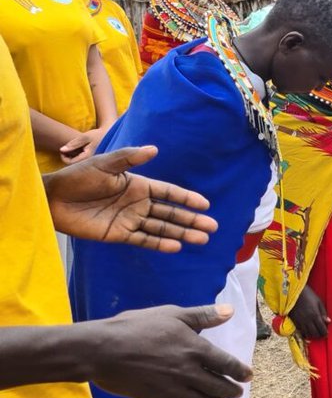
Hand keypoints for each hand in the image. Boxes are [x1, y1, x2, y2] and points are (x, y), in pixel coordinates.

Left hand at [44, 146, 217, 252]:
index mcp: (138, 185)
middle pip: (171, 213)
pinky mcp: (119, 235)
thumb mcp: (104, 164)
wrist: (53, 199)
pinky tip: (176, 246)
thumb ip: (129, 159)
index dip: (187, 198)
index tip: (205, 204)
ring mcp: (130, 220)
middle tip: (212, 227)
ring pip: (162, 228)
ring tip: (201, 239)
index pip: (169, 193)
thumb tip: (154, 150)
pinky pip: (144, 240)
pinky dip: (160, 244)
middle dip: (191, 220)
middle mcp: (138, 204)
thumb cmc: (77, 178)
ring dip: (182, 234)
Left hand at [60, 128, 106, 163]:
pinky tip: (79, 151)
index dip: (63, 157)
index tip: (62, 150)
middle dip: (68, 158)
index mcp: (88, 157)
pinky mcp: (93, 162)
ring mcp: (93, 163)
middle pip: (74, 166)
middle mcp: (91, 163)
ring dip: (72, 158)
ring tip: (73, 149)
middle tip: (66, 150)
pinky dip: (77, 158)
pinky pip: (82, 163)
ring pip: (78, 165)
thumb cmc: (97, 135)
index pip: (71, 163)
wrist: (109, 136)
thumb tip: (61, 150)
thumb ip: (73, 144)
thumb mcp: (85, 137)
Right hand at [88, 304, 252, 397]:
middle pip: (218, 387)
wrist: (102, 351)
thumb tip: (230, 311)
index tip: (248, 377)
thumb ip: (203, 315)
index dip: (240, 372)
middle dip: (231, 390)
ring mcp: (171, 388)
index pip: (227, 365)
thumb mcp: (172, 314)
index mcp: (196, 350)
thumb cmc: (137, 327)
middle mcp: (188, 373)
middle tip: (238, 392)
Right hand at [289, 286, 329, 339]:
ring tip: (314, 332)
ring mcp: (300, 321)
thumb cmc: (308, 295)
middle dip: (319, 335)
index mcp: (315, 315)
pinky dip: (304, 332)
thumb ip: (323, 313)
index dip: (325, 333)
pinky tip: (307, 330)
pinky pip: (300, 330)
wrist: (293, 292)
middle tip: (321, 333)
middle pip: (314, 333)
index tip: (326, 332)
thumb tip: (328, 322)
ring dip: (312, 335)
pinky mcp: (294, 321)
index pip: (321, 329)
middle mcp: (307, 320)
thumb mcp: (319, 302)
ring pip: (307, 334)